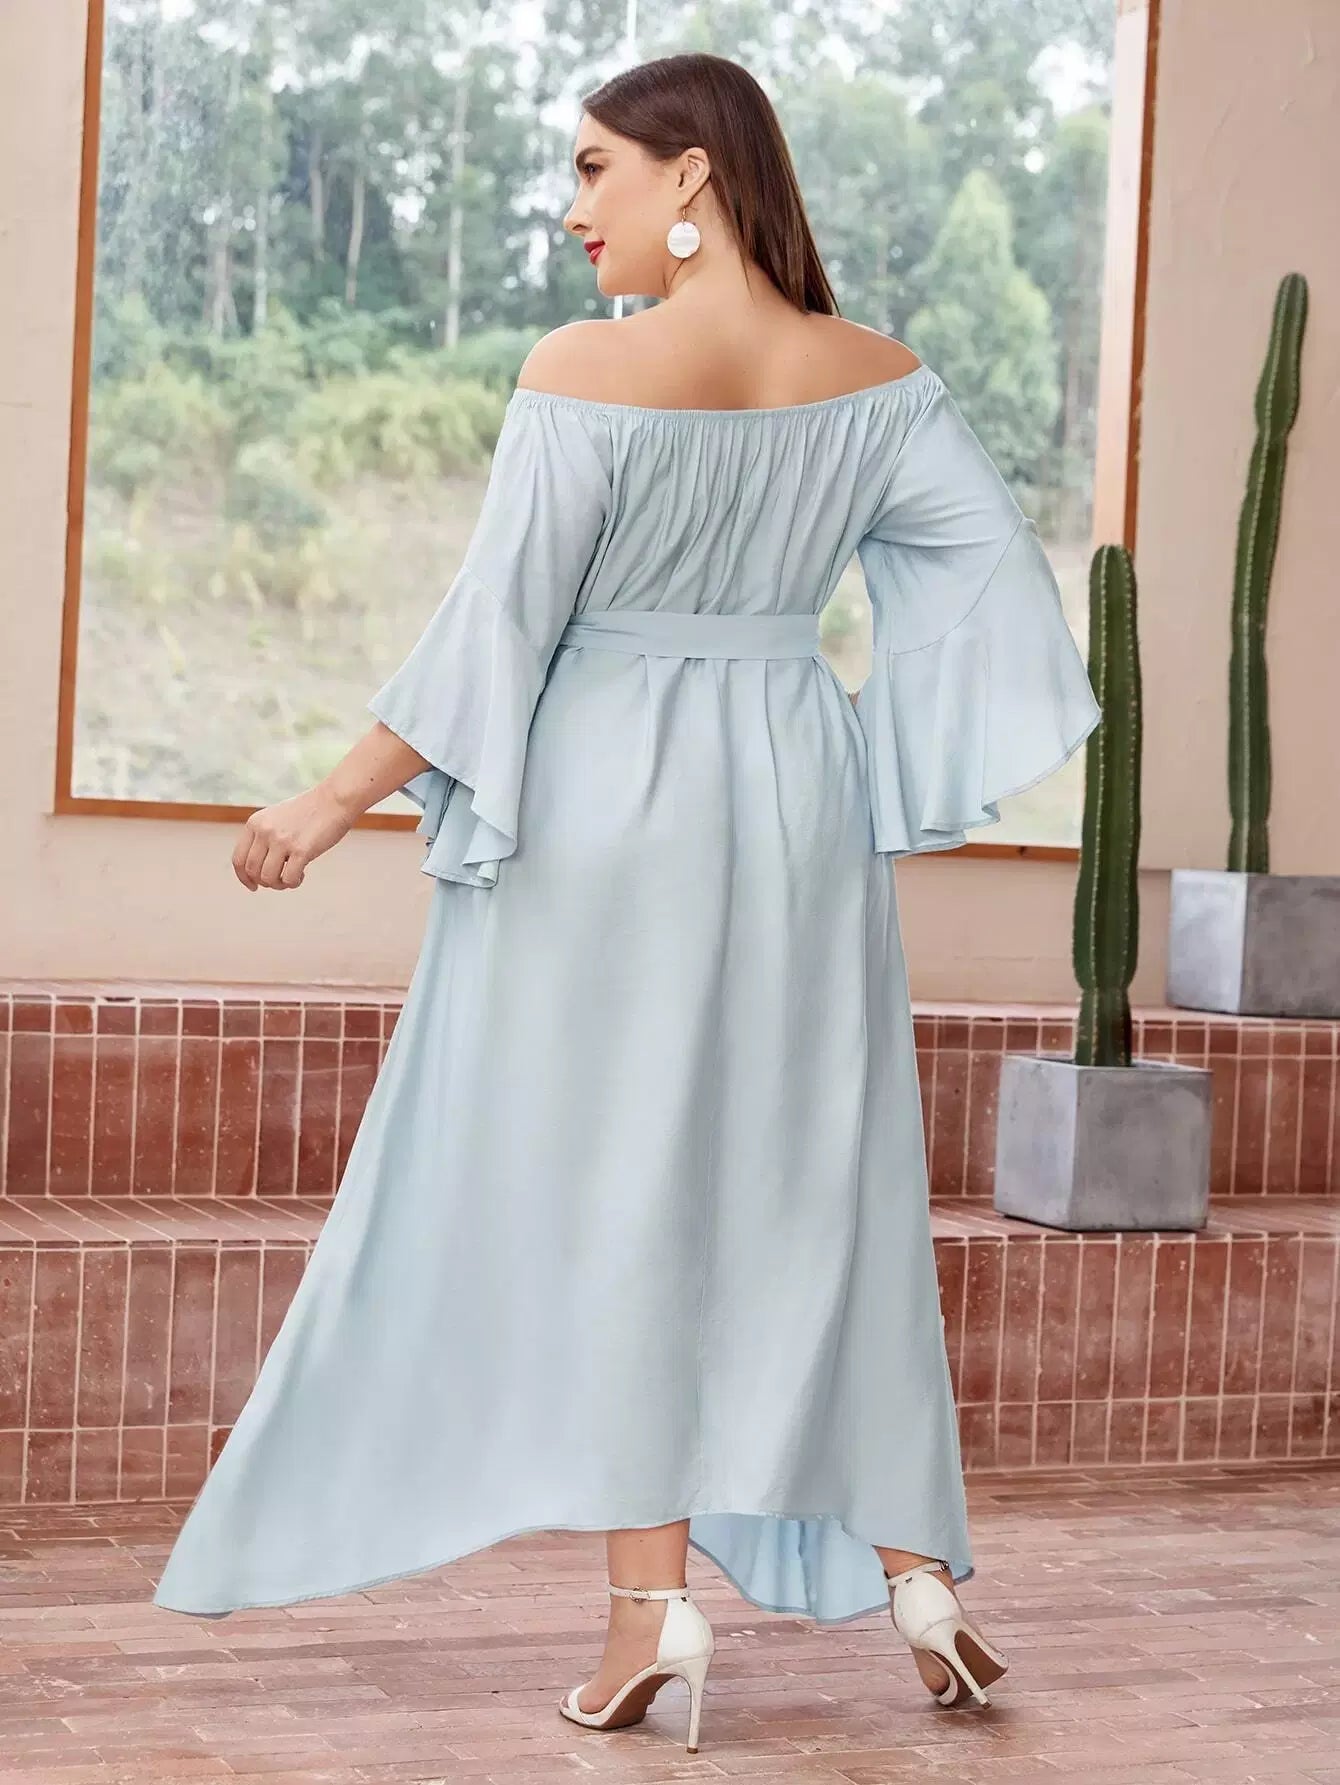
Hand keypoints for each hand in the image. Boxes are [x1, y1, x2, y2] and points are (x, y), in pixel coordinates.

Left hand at [232, 785, 355, 890]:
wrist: (334, 800)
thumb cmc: (309, 811)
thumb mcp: (276, 818)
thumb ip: (263, 837)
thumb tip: (257, 870)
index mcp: (255, 823)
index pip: (238, 859)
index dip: (244, 877)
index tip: (254, 886)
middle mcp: (264, 831)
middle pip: (252, 871)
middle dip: (265, 882)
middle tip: (279, 881)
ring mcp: (282, 840)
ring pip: (268, 878)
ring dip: (279, 884)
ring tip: (291, 878)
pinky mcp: (301, 850)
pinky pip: (289, 878)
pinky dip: (294, 882)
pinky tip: (303, 874)